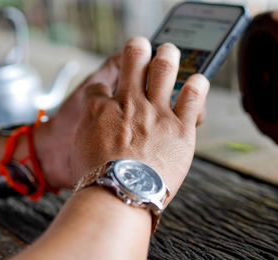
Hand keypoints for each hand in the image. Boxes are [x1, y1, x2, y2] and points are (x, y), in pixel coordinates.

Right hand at [36, 37, 208, 202]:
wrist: (119, 194)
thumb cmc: (97, 181)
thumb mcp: (79, 152)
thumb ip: (89, 134)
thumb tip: (96, 130)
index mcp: (100, 109)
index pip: (101, 86)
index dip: (104, 87)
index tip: (108, 92)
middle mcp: (129, 103)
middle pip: (134, 59)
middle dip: (138, 49)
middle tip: (142, 48)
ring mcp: (155, 113)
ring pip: (165, 68)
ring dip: (168, 55)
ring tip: (170, 52)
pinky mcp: (179, 128)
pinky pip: (193, 97)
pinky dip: (197, 86)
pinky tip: (198, 81)